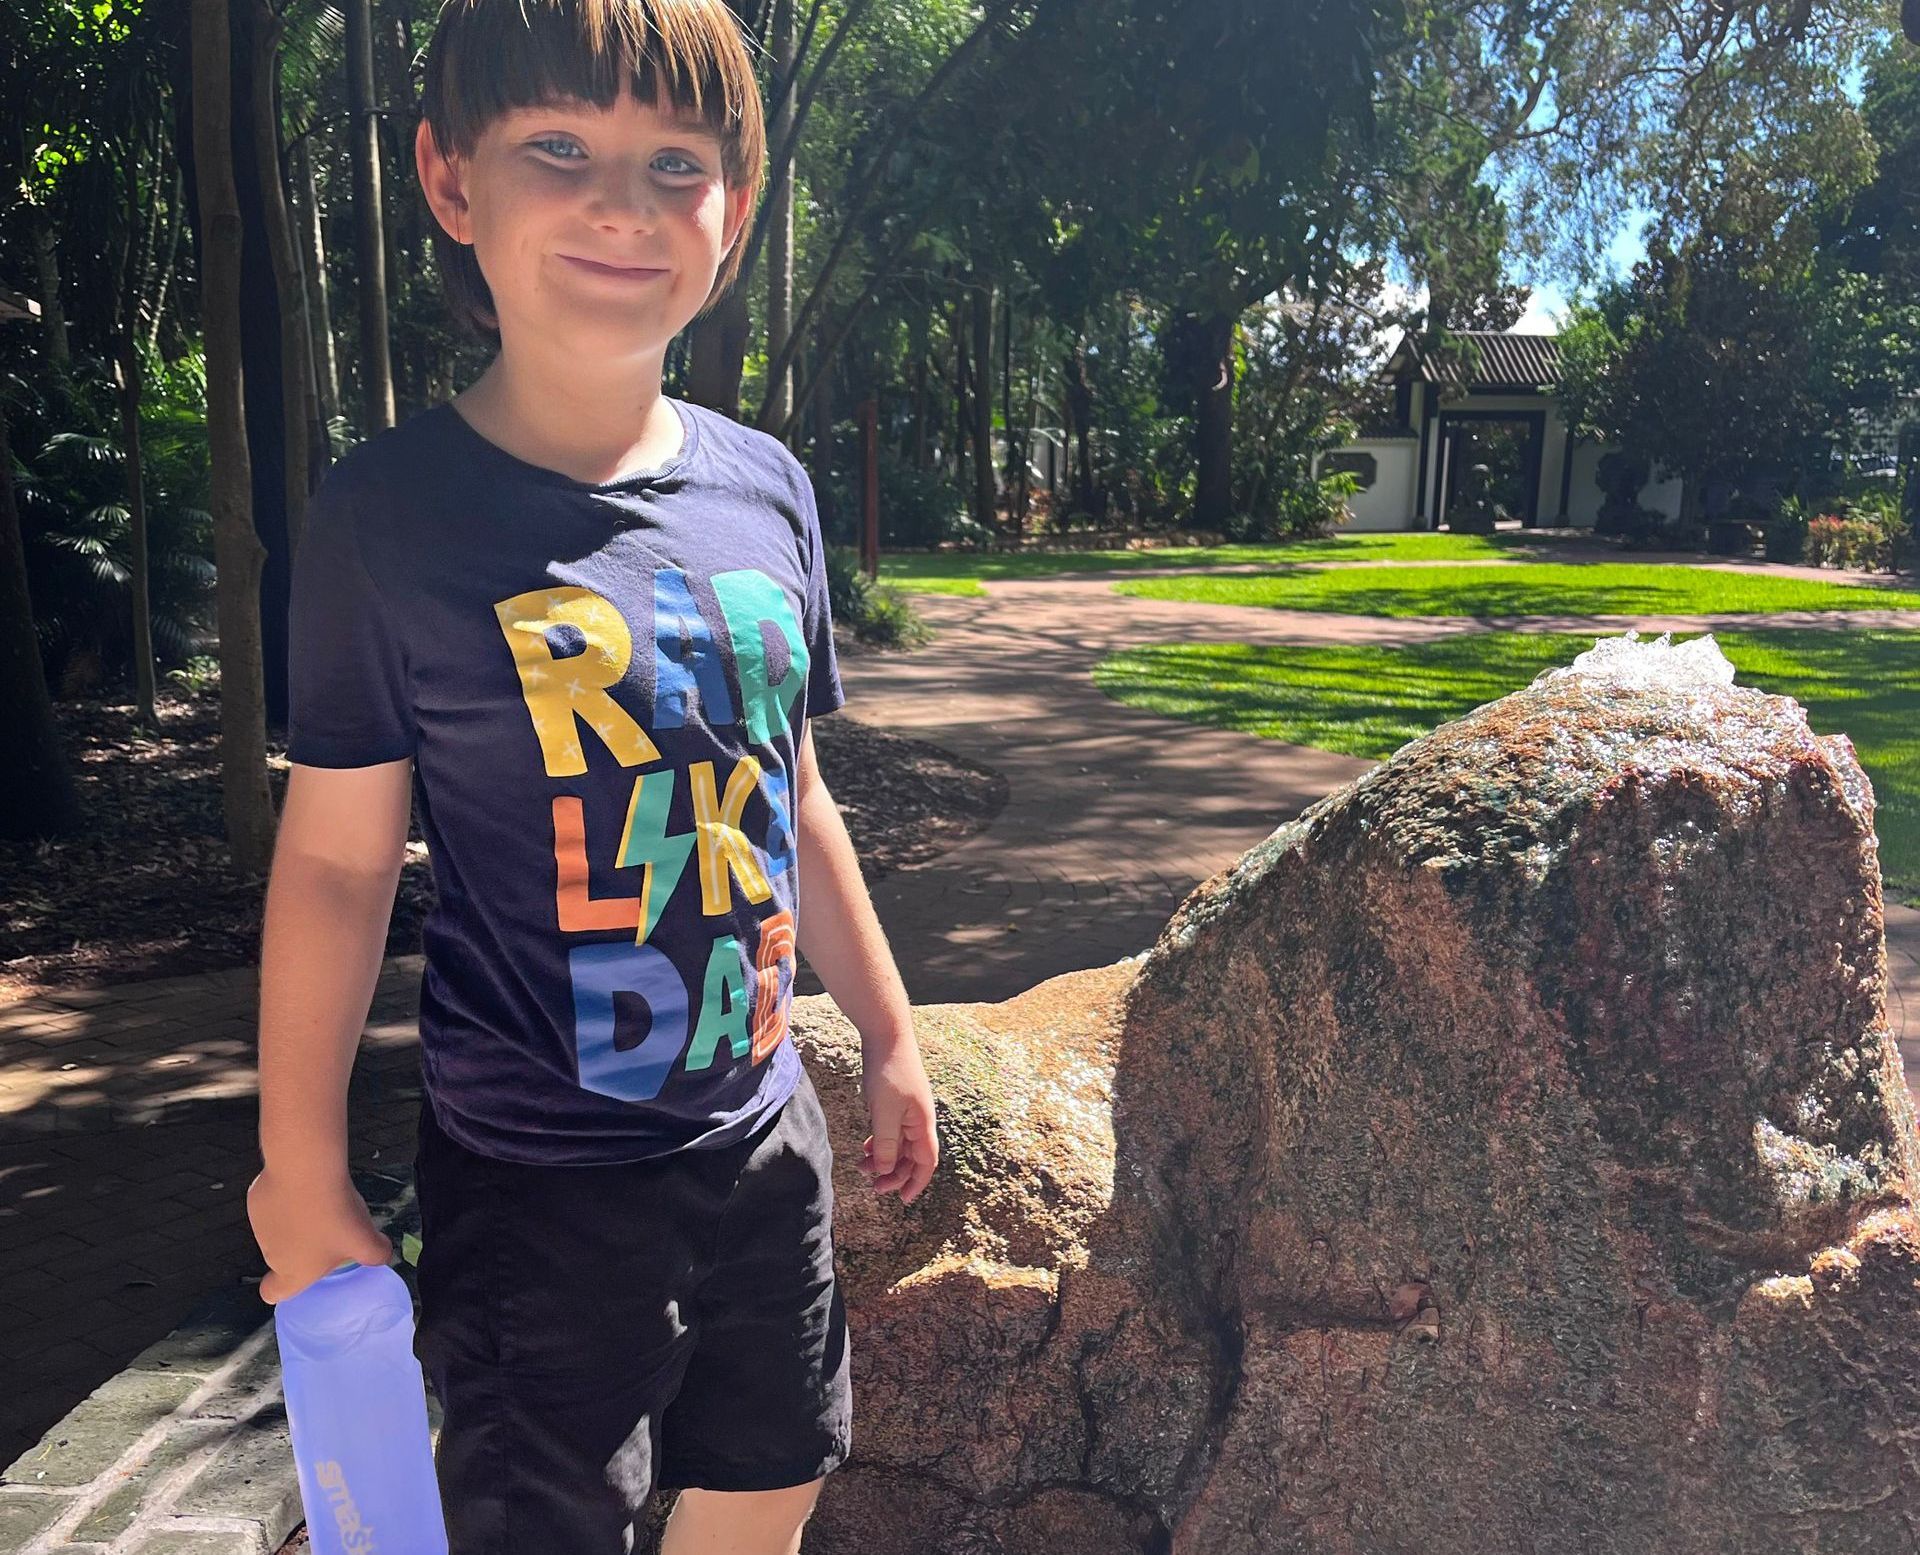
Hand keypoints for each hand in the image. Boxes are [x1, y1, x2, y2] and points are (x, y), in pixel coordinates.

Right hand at [247, 1165, 392, 1305]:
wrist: (307, 1172)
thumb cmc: (335, 1217)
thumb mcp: (365, 1240)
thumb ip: (376, 1254)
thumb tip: (382, 1253)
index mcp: (294, 1273)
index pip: (274, 1292)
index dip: (282, 1287)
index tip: (299, 1273)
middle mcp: (271, 1255)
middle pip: (286, 1256)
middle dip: (305, 1245)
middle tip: (330, 1226)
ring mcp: (259, 1228)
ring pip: (280, 1229)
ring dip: (297, 1220)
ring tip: (321, 1201)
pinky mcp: (256, 1202)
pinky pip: (274, 1204)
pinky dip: (287, 1198)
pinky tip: (304, 1185)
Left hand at [857, 1035, 938, 1204]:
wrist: (887, 1035)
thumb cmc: (889, 1072)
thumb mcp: (884, 1112)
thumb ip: (887, 1144)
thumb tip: (887, 1171)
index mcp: (922, 1124)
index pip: (926, 1162)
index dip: (916, 1183)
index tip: (903, 1200)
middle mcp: (919, 1119)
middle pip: (911, 1157)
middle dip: (894, 1175)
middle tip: (873, 1187)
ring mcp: (907, 1110)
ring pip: (899, 1144)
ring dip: (884, 1160)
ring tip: (862, 1167)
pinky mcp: (895, 1102)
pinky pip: (891, 1131)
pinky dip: (880, 1143)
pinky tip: (866, 1148)